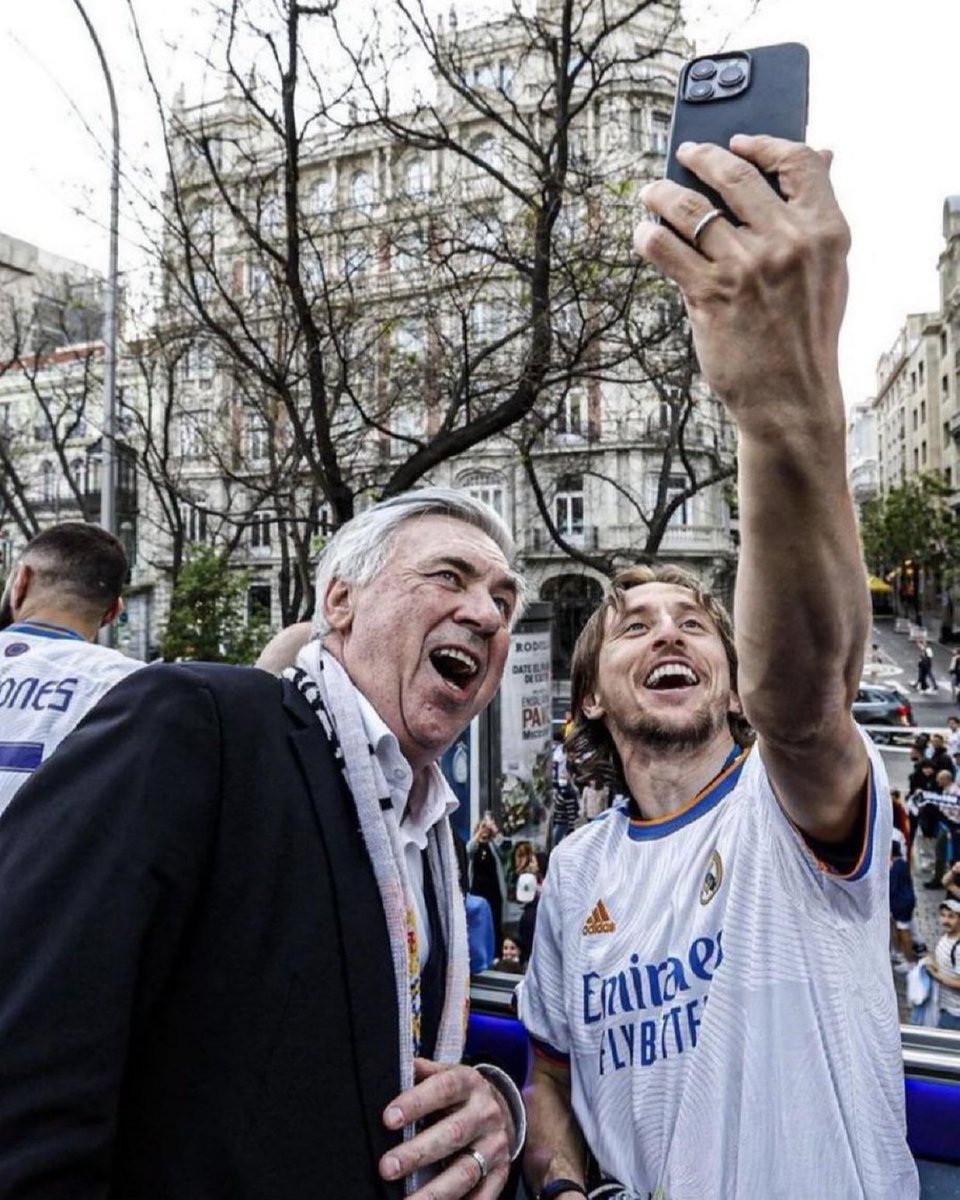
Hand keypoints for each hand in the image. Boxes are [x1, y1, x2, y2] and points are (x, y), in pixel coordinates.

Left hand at [379, 1058, 512, 1198]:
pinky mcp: (501, 1173)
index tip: (387, 1119)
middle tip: (387, 1167)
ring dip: (434, 1191)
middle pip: (453, 1133)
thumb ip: (422, 1072)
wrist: (500, 1110)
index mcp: (469, 1083)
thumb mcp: (445, 1073)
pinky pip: (484, 1196)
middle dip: (418, 1152)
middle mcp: (486, 1113)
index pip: (444, 1089)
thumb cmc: (458, 1094)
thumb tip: (394, 1067)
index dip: (416, 1102)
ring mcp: (496, 1145)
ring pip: (466, 1171)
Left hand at [634, 136, 849, 429]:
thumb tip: (820, 154)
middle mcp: (786, 243)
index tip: (739, 140)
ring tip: (652, 193)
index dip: (764, 142)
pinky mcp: (709, 294)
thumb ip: (816, 215)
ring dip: (663, 193)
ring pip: (690, 207)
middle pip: (735, 175)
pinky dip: (648, 234)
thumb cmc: (805, 334)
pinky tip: (644, 234)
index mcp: (825, 231)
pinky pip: (664, 247)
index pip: (799, 161)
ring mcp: (745, 267)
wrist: (789, 397)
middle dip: (702, 157)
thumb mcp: (828, 271)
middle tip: (684, 154)